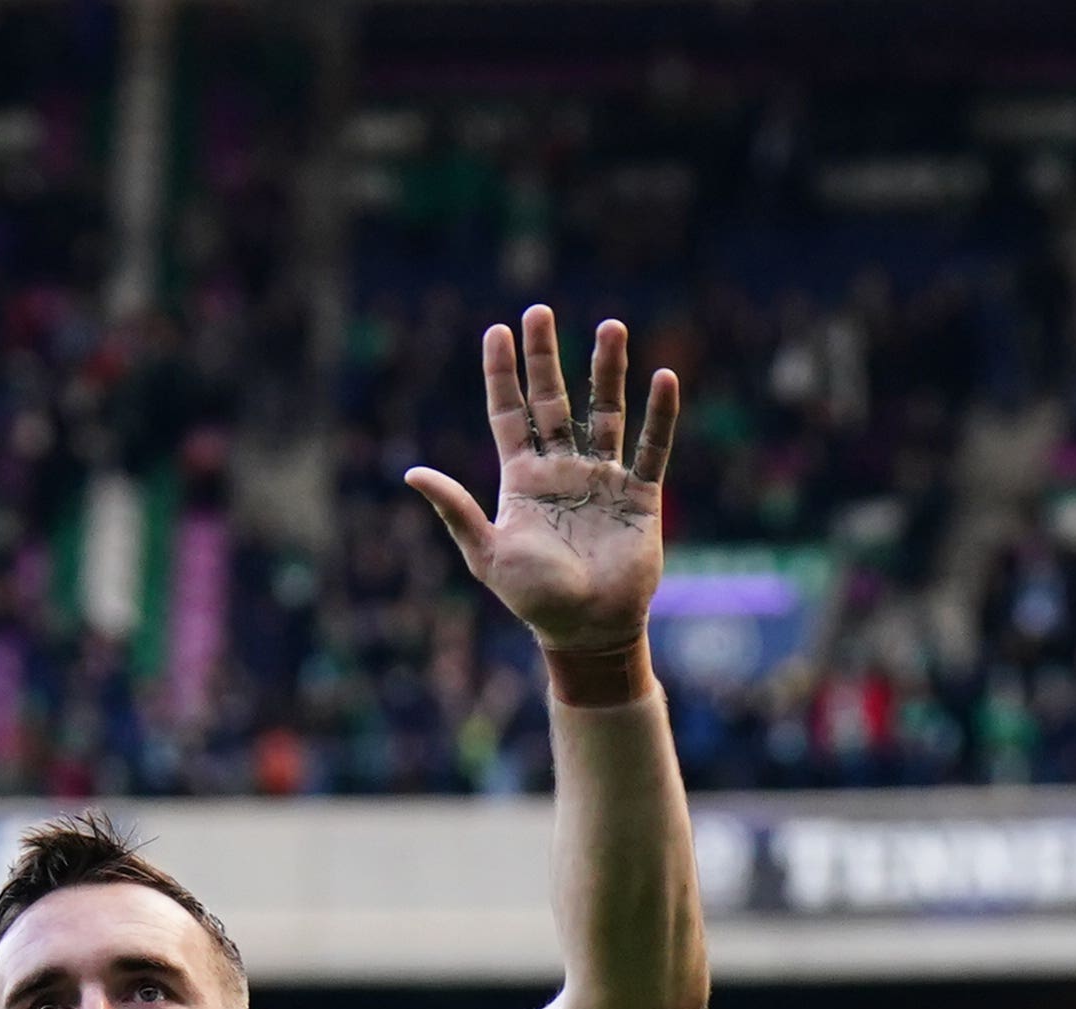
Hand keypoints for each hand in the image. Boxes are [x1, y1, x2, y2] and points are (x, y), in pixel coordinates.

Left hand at [402, 306, 681, 656]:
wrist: (588, 631)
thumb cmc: (534, 599)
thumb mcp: (487, 554)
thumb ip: (456, 511)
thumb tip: (411, 473)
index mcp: (522, 480)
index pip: (509, 413)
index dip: (503, 373)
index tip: (497, 330)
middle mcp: (561, 470)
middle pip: (553, 400)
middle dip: (546, 357)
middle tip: (540, 311)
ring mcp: (602, 479)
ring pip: (605, 412)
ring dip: (607, 372)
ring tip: (611, 327)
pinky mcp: (639, 495)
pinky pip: (651, 448)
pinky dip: (659, 415)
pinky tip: (664, 378)